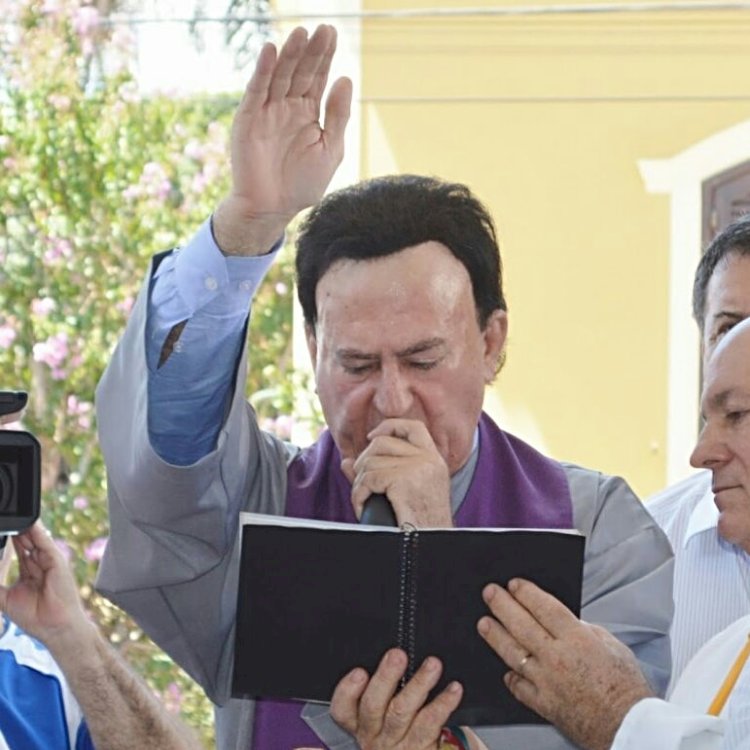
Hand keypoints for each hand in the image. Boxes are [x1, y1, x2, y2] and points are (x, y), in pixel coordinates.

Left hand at [0, 521, 89, 651]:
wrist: (55, 626)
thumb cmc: (36, 616)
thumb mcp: (6, 599)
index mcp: (29, 570)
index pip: (16, 549)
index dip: (6, 540)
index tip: (0, 529)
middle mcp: (39, 562)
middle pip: (23, 540)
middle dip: (13, 530)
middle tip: (3, 518)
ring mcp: (48, 559)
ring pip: (33, 537)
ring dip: (22, 526)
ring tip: (10, 515)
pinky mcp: (56, 559)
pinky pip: (43, 541)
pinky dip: (36, 531)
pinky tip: (27, 522)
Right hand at [213, 24, 351, 255]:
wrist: (273, 209)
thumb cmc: (303, 184)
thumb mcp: (330, 149)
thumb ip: (338, 116)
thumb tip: (346, 79)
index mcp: (308, 113)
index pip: (317, 78)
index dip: (324, 57)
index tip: (332, 34)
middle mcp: (287, 107)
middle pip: (300, 72)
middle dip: (311, 51)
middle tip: (323, 29)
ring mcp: (267, 112)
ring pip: (280, 77)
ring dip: (289, 55)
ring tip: (300, 33)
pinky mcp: (248, 120)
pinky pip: (256, 91)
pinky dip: (263, 72)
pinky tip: (271, 51)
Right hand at [330, 648, 462, 748]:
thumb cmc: (400, 731)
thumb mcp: (382, 714)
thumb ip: (382, 687)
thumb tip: (392, 654)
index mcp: (360, 723)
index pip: (342, 709)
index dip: (347, 691)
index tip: (360, 672)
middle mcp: (374, 736)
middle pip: (373, 707)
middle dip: (385, 678)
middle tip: (398, 655)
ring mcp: (397, 745)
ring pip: (403, 712)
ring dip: (418, 685)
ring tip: (432, 665)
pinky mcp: (420, 749)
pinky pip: (431, 725)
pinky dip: (444, 703)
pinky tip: (453, 689)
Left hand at [342, 419, 452, 526]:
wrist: (427, 544)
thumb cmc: (418, 525)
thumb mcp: (403, 493)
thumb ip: (377, 474)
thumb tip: (346, 462)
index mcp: (434, 461)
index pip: (414, 427)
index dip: (389, 426)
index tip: (371, 437)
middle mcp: (428, 460)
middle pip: (382, 442)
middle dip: (363, 461)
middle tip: (362, 483)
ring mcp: (417, 468)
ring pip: (370, 462)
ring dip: (359, 483)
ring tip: (363, 500)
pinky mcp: (404, 480)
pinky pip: (368, 479)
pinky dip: (359, 495)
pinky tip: (362, 508)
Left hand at [477, 579, 652, 749]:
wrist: (629, 729)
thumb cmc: (627, 689)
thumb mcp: (613, 646)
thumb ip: (586, 631)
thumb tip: (569, 623)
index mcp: (577, 640)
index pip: (543, 608)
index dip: (526, 593)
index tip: (513, 584)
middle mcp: (557, 658)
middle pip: (521, 625)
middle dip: (502, 605)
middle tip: (490, 593)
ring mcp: (546, 682)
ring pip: (513, 653)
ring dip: (495, 636)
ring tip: (484, 623)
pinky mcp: (543, 705)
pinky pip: (519, 687)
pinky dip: (510, 676)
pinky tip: (505, 668)